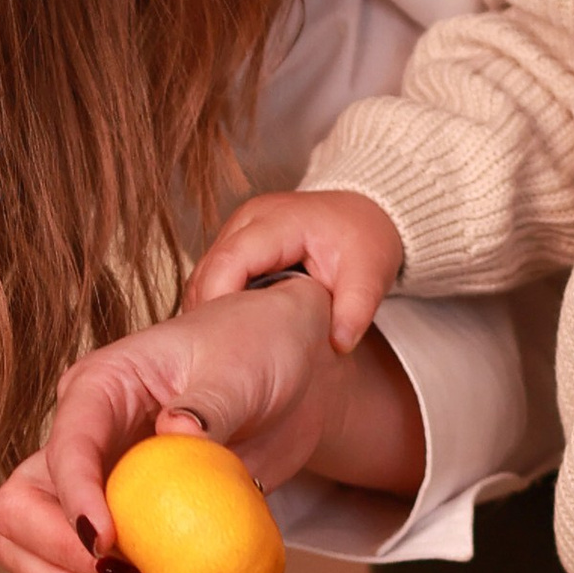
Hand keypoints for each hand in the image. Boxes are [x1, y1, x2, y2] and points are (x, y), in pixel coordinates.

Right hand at [0, 280, 354, 572]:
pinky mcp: (120, 521)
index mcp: (99, 388)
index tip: (107, 543)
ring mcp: (95, 485)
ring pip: (32, 548)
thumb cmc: (256, 349)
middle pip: (19, 507)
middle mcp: (83, 439)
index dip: (74, 499)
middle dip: (53, 554)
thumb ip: (211, 402)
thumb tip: (177, 432)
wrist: (286, 372)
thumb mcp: (241, 366)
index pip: (64, 446)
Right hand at [187, 187, 405, 355]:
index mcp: (277, 221)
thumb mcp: (370, 273)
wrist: (364, 214)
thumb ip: (356, 310)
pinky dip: (219, 307)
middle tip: (224, 358)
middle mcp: (248, 220)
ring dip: (211, 313)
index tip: (228, 345)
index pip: (229, 261)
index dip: (221, 304)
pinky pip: (213, 278)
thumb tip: (339, 345)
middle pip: (207, 270)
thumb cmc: (365, 239)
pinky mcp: (236, 244)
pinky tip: (235, 335)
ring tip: (229, 351)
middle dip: (211, 316)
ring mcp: (238, 229)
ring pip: (203, 275)